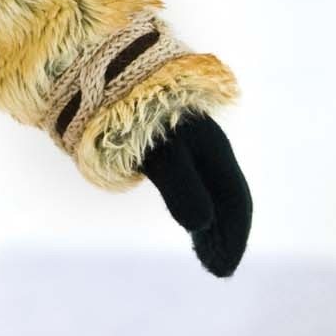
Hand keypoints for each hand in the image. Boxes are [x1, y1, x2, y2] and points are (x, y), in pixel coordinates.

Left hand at [139, 114, 251, 276]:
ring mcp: (183, 139)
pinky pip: (189, 177)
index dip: (232, 237)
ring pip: (207, 187)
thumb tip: (200, 224)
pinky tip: (188, 217)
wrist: (101, 66)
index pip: (234, 200)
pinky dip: (193, 202)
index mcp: (212, 145)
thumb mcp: (161, 149)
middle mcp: (204, 142)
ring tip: (205, 253)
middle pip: (223, 196)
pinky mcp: (160, 137)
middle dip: (223, 234)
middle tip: (216, 267)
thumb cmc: (135, 110)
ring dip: (209, 222)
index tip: (222, 270)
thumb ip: (181, 185)